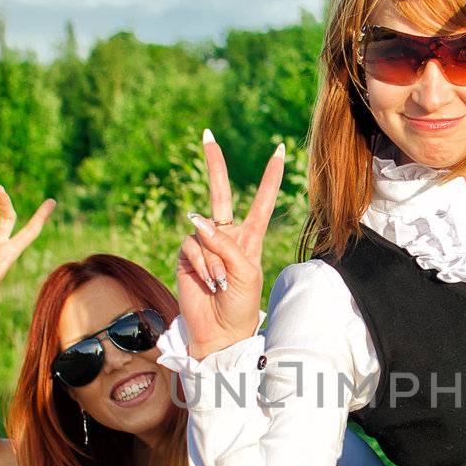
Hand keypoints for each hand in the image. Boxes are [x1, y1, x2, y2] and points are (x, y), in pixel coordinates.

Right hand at [176, 131, 284, 360]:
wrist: (220, 331)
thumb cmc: (240, 304)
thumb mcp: (245, 272)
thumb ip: (224, 244)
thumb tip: (195, 219)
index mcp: (249, 238)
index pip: (261, 202)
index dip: (270, 177)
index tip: (278, 149)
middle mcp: (226, 235)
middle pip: (219, 193)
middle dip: (214, 164)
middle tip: (208, 134)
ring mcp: (204, 244)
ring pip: (204, 231)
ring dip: (215, 259)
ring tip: (222, 283)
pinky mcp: (186, 255)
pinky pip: (192, 247)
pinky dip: (203, 265)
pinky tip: (209, 282)